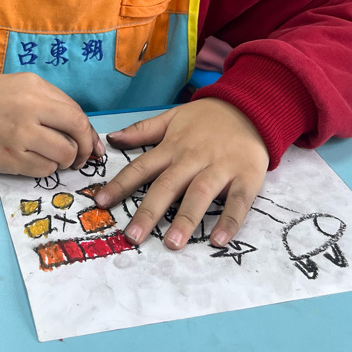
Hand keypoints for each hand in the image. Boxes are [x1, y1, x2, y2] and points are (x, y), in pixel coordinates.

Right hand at [0, 72, 104, 175]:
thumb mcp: (26, 86)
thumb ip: (56, 103)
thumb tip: (87, 133)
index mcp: (36, 90)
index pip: (76, 115)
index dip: (88, 133)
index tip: (90, 144)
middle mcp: (29, 111)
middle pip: (75, 135)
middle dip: (83, 149)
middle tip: (79, 156)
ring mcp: (19, 137)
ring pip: (63, 156)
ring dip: (65, 160)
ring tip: (53, 157)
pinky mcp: (10, 159)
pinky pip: (44, 170)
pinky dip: (47, 168)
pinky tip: (36, 160)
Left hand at [93, 98, 268, 248]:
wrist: (250, 107)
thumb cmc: (207, 118)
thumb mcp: (172, 118)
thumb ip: (143, 130)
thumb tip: (112, 139)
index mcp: (172, 147)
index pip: (141, 167)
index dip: (121, 184)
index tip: (101, 202)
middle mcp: (193, 158)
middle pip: (167, 186)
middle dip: (148, 211)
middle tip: (132, 237)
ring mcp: (220, 168)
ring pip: (200, 194)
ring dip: (186, 219)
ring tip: (172, 244)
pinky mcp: (246, 177)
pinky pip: (238, 202)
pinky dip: (229, 221)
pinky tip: (218, 240)